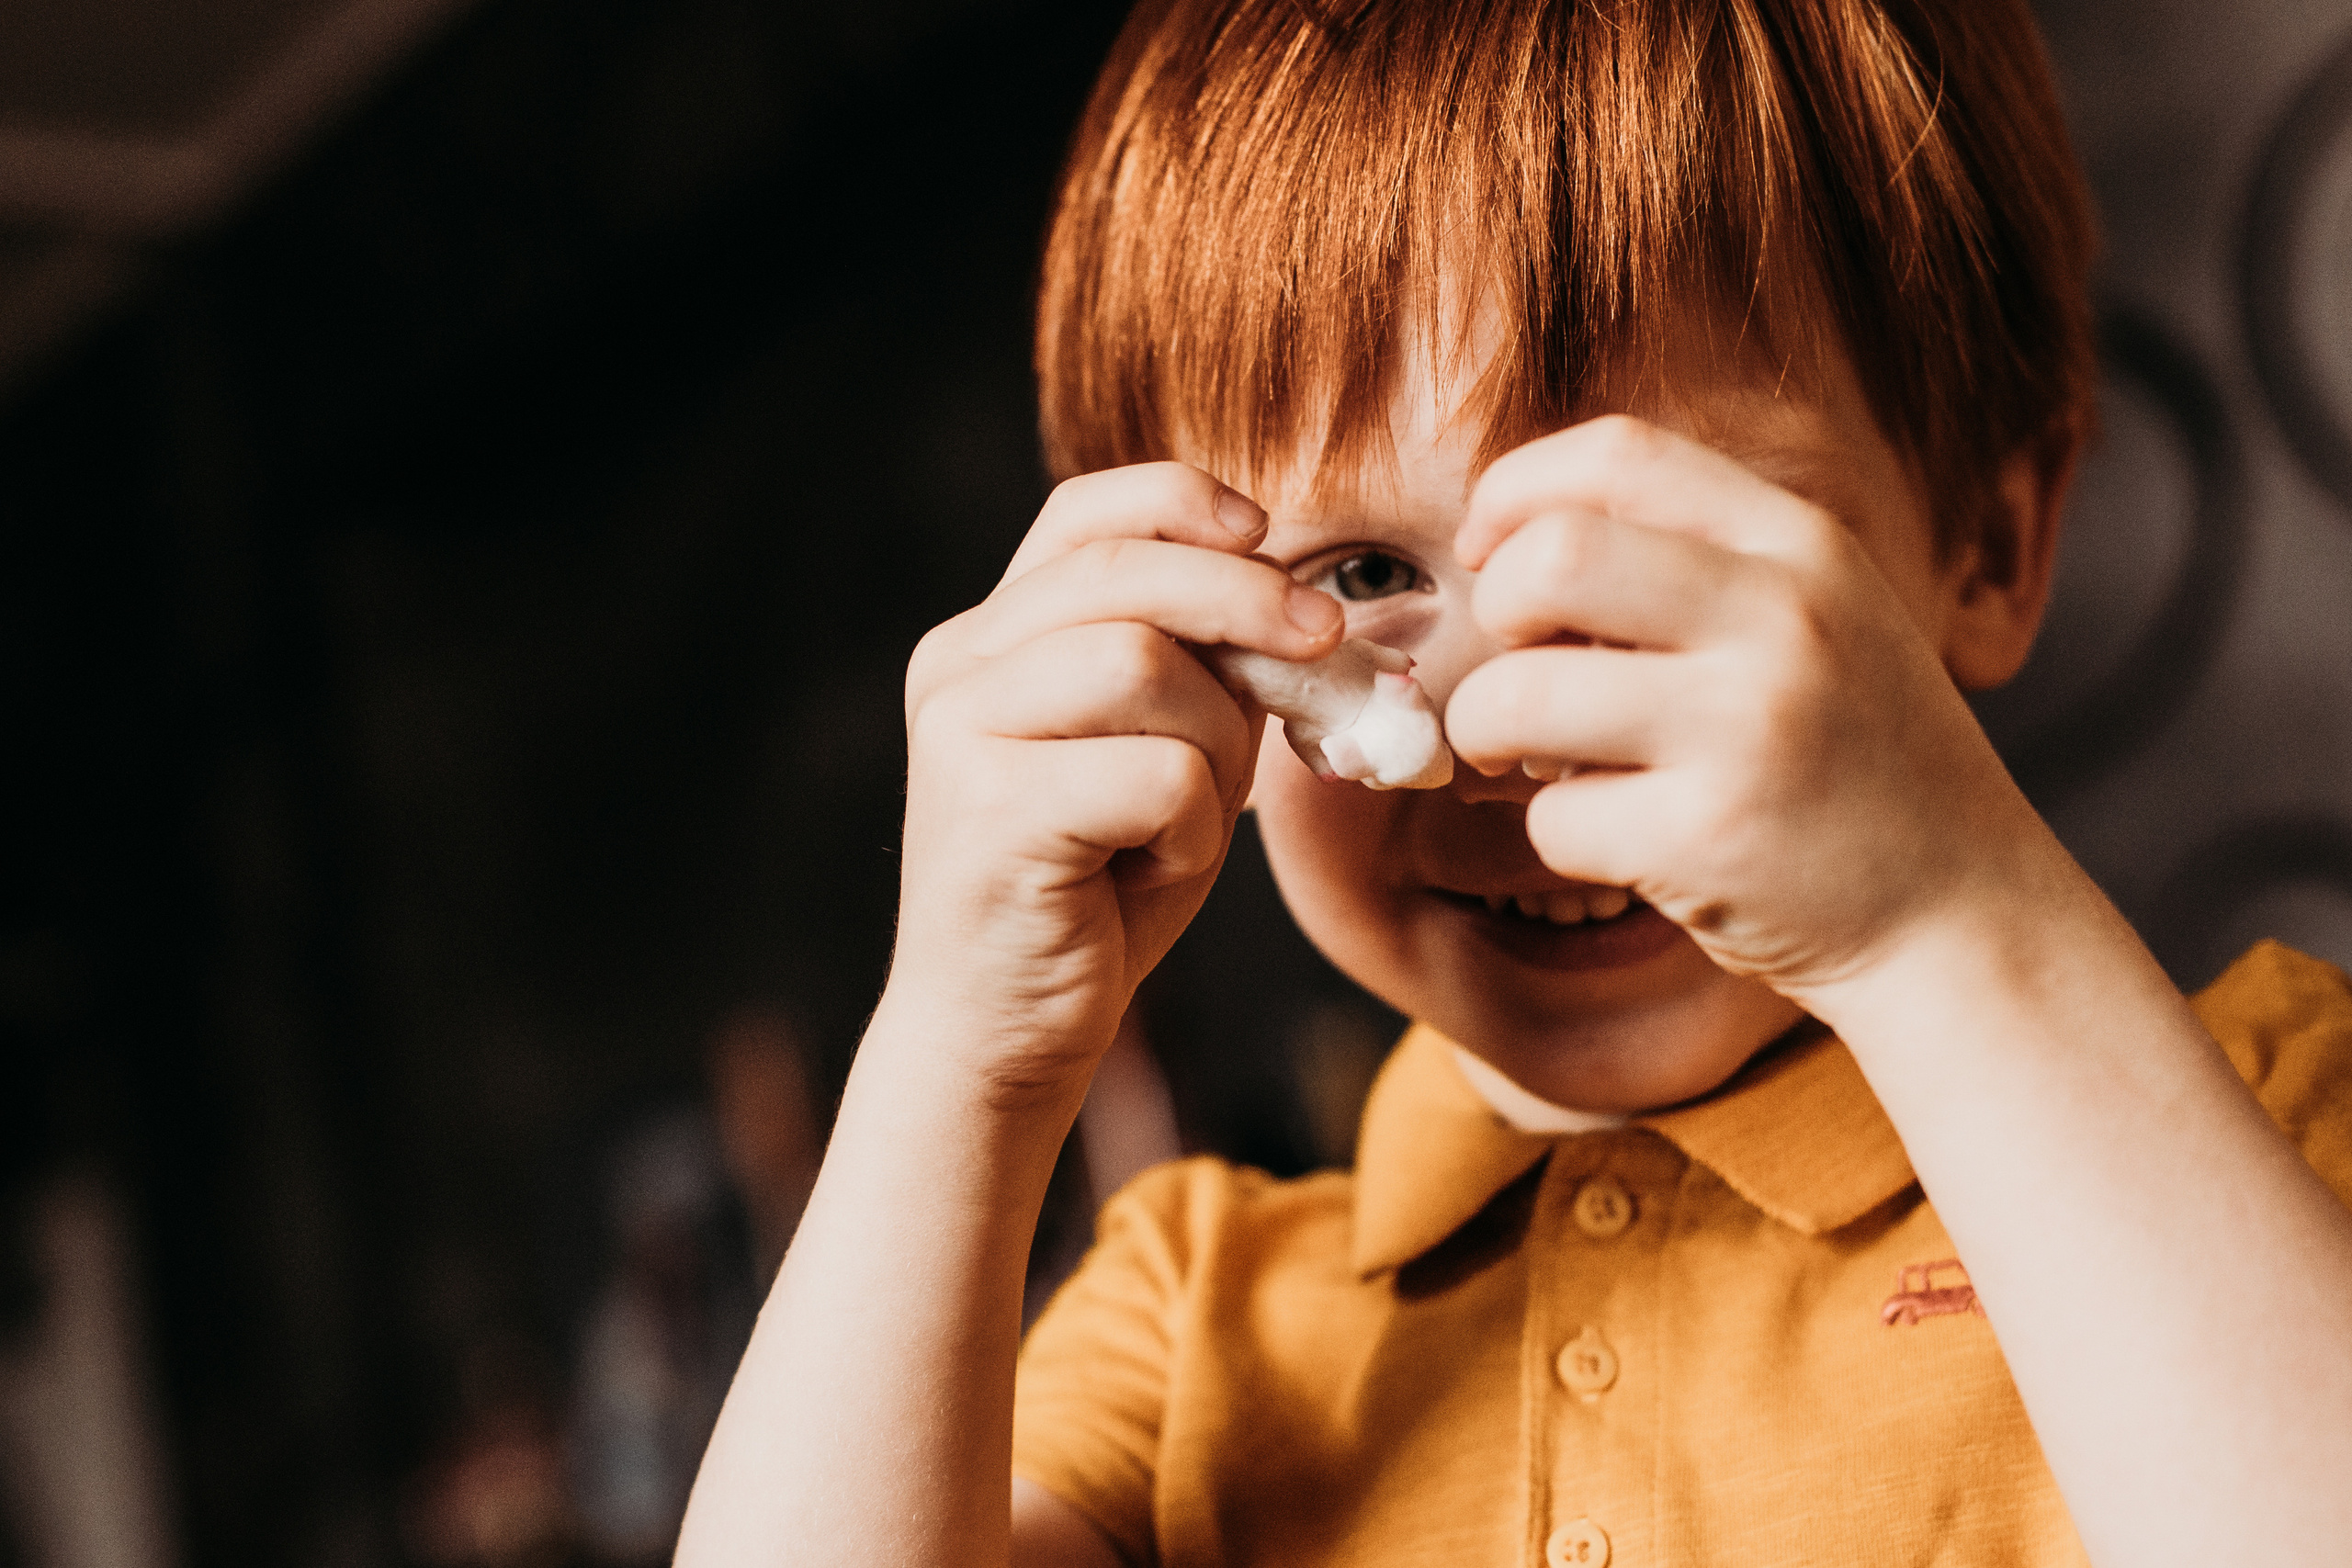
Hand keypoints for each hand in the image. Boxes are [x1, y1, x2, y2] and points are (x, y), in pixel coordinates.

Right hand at [889, 462, 1343, 1099]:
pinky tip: (1157, 867)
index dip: (1185, 504)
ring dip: (1213, 741)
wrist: (1006, 1033)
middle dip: (1246, 600)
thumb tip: (1315, 612)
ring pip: (1137, 664)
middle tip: (1327, 642)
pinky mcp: (990, 812)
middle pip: (1123, 575)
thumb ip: (1204, 675)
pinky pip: (1152, 772)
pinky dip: (1192, 823)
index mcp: (990, 637)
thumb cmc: (1096, 892)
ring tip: (1193, 816)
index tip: (1267, 536)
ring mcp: (960, 734)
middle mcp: (957, 667)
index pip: (1085, 513)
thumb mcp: (1162, 755)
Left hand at [1445, 415, 2036, 999]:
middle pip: (1548, 559)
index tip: (1491, 553)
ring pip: (1516, 695)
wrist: (1964, 918)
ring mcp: (1747, 731)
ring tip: (1541, 759)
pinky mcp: (1709, 840)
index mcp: (1804, 545)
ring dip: (1491, 732)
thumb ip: (1689, 565)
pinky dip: (1562, 835)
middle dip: (1493, 614)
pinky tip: (1628, 841)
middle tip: (1518, 669)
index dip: (1515, 493)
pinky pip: (1552, 819)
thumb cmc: (1855, 763)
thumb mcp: (1819, 618)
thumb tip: (1502, 551)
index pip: (1618, 452)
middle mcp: (1783, 619)